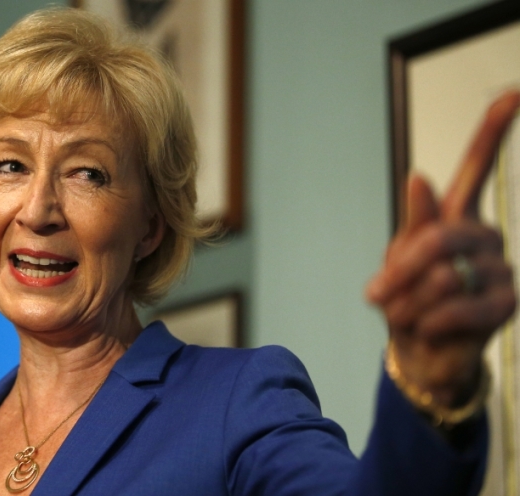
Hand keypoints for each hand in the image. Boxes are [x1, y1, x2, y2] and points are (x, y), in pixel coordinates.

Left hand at [366, 90, 519, 406]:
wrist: (418, 349)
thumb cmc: (406, 296)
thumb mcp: (398, 258)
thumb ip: (413, 223)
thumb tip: (419, 176)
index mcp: (456, 216)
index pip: (476, 167)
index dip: (492, 131)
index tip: (512, 92)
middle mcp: (485, 235)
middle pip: (437, 238)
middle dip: (397, 272)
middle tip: (375, 295)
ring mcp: (500, 268)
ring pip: (439, 276)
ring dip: (407, 302)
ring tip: (407, 314)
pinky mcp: (506, 303)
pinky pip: (455, 306)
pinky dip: (426, 321)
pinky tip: (425, 328)